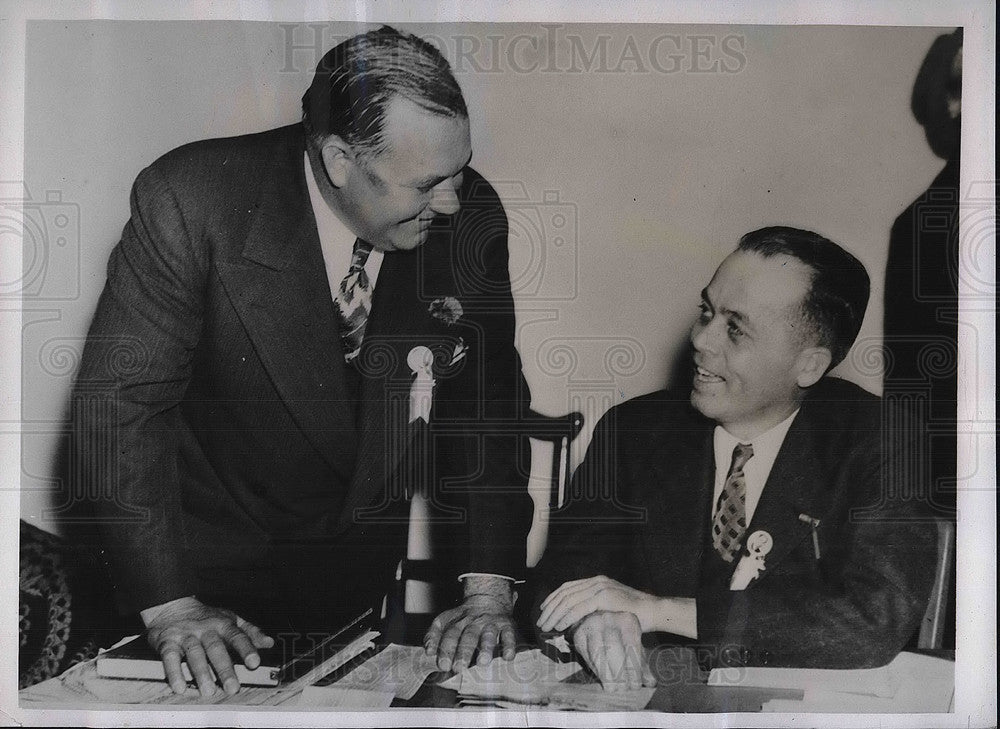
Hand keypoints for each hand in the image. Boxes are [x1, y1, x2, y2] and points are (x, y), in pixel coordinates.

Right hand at [143, 596, 273, 695]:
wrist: (172, 607)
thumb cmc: (206, 617)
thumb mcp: (230, 619)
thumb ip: (250, 632)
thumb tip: (268, 643)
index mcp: (223, 624)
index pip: (237, 636)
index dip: (247, 649)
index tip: (254, 663)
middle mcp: (205, 630)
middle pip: (216, 648)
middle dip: (224, 669)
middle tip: (232, 687)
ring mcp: (186, 636)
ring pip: (194, 654)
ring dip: (201, 674)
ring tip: (208, 691)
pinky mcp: (167, 643)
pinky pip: (170, 658)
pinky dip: (174, 673)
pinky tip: (180, 687)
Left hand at [423, 577, 516, 671]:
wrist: (489, 597)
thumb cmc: (464, 617)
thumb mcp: (446, 620)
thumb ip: (434, 634)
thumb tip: (428, 651)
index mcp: (457, 621)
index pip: (449, 634)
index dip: (445, 649)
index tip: (442, 665)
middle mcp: (474, 621)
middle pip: (468, 636)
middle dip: (463, 652)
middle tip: (459, 668)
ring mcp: (490, 623)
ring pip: (488, 634)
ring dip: (485, 648)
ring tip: (482, 662)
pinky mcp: (506, 625)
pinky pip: (509, 635)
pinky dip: (509, 645)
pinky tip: (507, 657)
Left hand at [537, 575, 656, 632]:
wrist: (653, 611)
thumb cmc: (634, 612)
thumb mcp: (611, 605)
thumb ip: (595, 606)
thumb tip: (575, 618)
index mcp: (597, 580)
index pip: (568, 587)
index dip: (553, 598)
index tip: (544, 610)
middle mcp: (597, 581)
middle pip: (565, 593)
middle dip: (550, 608)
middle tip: (541, 622)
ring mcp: (600, 588)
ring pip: (569, 600)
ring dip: (555, 614)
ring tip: (547, 626)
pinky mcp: (604, 598)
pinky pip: (579, 608)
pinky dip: (567, 617)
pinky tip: (560, 626)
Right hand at [572, 611, 655, 691]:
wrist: (597, 620)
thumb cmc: (620, 638)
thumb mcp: (634, 647)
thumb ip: (642, 665)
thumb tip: (650, 682)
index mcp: (627, 620)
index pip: (631, 645)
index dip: (634, 667)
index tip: (635, 685)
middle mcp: (609, 618)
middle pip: (613, 646)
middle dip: (618, 670)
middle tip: (623, 688)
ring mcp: (591, 624)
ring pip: (597, 650)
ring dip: (605, 672)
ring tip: (612, 688)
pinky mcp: (578, 633)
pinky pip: (586, 653)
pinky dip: (594, 668)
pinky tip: (601, 678)